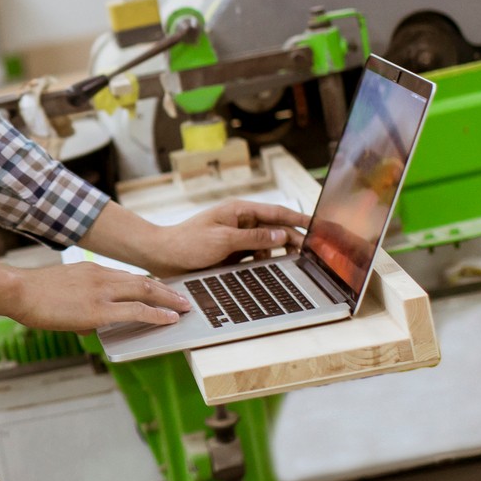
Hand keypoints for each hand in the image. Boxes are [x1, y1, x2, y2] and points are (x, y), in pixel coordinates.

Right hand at [0, 258, 191, 333]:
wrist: (19, 290)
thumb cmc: (32, 294)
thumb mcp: (62, 292)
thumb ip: (79, 306)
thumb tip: (87, 327)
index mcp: (92, 271)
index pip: (128, 277)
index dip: (149, 284)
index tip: (162, 289)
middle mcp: (101, 277)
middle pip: (143, 281)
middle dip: (166, 290)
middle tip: (183, 297)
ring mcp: (101, 292)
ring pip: (145, 292)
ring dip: (168, 300)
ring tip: (184, 308)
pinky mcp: (97, 310)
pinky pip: (135, 311)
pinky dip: (156, 314)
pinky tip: (168, 319)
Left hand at [163, 200, 308, 272]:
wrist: (163, 256)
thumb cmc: (188, 242)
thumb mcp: (223, 239)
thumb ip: (254, 237)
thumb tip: (282, 234)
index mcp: (239, 211)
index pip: (276, 212)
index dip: (298, 219)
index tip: (318, 225)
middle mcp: (240, 222)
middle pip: (275, 229)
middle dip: (292, 239)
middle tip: (310, 253)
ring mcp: (237, 238)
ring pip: (267, 244)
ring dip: (279, 252)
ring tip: (294, 263)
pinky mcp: (232, 253)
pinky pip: (255, 256)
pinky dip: (265, 261)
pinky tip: (273, 270)